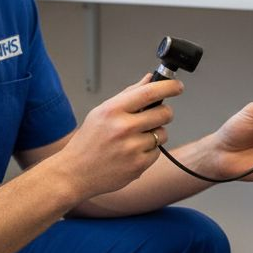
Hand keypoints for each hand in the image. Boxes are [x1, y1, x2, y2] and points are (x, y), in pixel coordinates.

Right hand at [55, 75, 181, 200]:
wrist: (75, 173)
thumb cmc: (88, 141)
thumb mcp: (102, 112)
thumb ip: (128, 95)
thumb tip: (150, 78)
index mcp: (112, 110)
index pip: (149, 92)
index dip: (169, 87)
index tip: (178, 86)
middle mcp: (123, 128)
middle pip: (163, 113)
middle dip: (165, 113)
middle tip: (157, 116)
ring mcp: (131, 148)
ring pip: (162, 134)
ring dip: (155, 134)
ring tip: (135, 139)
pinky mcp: (138, 165)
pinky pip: (157, 152)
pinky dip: (149, 151)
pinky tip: (132, 153)